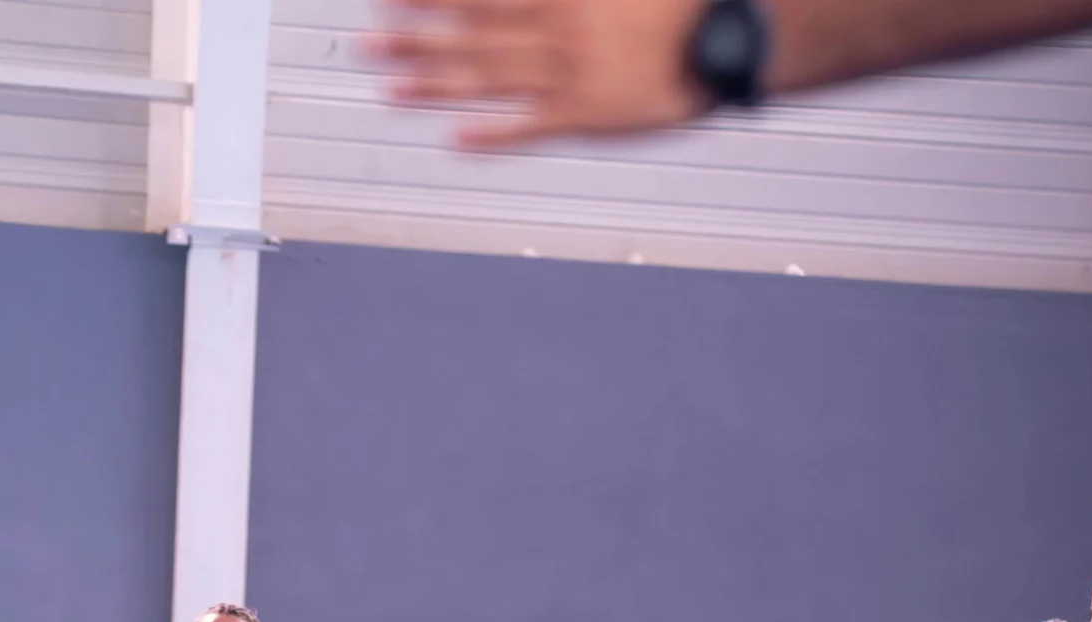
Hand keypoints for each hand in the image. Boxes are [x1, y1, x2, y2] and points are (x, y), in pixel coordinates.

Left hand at [367, 0, 709, 149]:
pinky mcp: (587, 114)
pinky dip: (492, 134)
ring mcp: (566, 75)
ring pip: (487, 79)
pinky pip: (530, 126)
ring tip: (390, 89)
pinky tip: (456, 139)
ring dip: (434, 84)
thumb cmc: (675, 3)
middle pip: (468, 36)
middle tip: (364, 44)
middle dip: (412, 39)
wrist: (727, 35)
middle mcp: (553, 32)